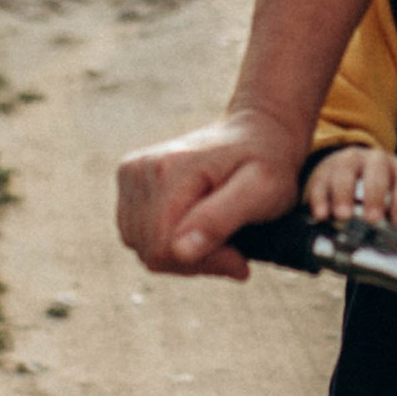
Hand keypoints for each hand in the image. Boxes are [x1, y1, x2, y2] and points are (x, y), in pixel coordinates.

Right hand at [115, 109, 302, 279]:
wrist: (256, 132)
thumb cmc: (267, 163)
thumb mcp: (262, 191)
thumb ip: (220, 220)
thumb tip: (180, 251)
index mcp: (168, 170)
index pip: (165, 249)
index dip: (203, 263)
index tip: (239, 257)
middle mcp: (139, 169)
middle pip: (151, 252)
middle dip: (194, 261)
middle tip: (232, 248)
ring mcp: (130, 174)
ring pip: (142, 248)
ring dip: (182, 255)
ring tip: (217, 234)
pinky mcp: (129, 182)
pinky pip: (138, 236)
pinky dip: (169, 243)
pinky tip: (197, 228)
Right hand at [302, 144, 396, 245]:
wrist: (355, 180)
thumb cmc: (388, 199)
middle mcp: (376, 161)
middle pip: (377, 170)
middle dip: (375, 195)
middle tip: (372, 219)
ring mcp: (348, 162)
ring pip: (346, 170)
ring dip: (344, 194)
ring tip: (343, 217)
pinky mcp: (325, 171)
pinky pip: (321, 181)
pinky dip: (320, 198)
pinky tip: (321, 215)